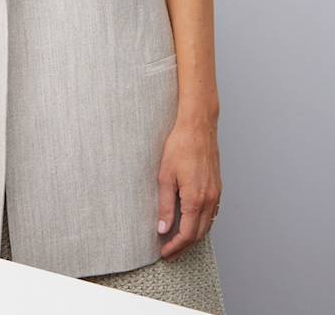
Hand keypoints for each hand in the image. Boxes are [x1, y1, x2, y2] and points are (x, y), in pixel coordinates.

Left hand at [156, 115, 221, 260]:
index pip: (187, 234)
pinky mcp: (217, 187)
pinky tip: (192, 222)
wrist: (198, 127)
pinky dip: (202, 224)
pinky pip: (212, 213)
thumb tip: (162, 229)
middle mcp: (209, 199)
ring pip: (207, 225)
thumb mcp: (165, 177)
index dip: (175, 247)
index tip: (164, 253)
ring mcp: (216, 193)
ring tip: (178, 241)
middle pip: (199, 234)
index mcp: (196, 199)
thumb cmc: (180, 147)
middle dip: (184, 246)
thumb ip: (165, 206)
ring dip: (193, 237)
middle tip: (169, 252)